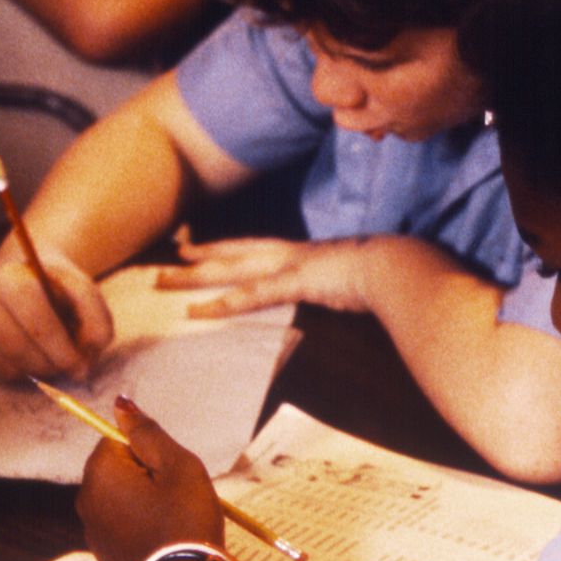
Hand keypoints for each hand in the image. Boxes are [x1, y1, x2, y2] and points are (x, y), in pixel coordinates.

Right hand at [0, 255, 112, 381]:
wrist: (26, 273)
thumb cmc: (59, 287)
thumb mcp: (85, 294)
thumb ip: (96, 322)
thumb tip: (85, 362)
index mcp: (12, 276)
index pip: (34, 320)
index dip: (59, 349)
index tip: (79, 367)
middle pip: (14, 344)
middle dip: (47, 364)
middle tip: (69, 370)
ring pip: (1, 360)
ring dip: (33, 371)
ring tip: (54, 363)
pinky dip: (17, 372)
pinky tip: (33, 360)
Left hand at [77, 399, 224, 560]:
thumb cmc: (184, 520)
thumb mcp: (178, 466)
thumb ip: (148, 432)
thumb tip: (121, 404)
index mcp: (100, 473)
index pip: (118, 439)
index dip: (149, 450)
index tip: (170, 472)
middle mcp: (86, 500)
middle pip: (118, 468)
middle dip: (147, 474)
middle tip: (177, 494)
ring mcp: (93, 532)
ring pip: (122, 497)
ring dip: (146, 500)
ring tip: (175, 519)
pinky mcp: (105, 556)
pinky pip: (124, 525)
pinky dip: (143, 524)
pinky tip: (165, 539)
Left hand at [155, 230, 371, 316]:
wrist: (396, 266)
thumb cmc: (382, 273)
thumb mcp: (348, 278)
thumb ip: (332, 284)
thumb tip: (331, 292)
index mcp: (302, 252)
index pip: (254, 248)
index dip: (224, 249)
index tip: (197, 249)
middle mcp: (289, 253)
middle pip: (234, 254)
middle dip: (199, 257)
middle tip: (168, 260)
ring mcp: (290, 265)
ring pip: (231, 269)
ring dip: (195, 277)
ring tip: (164, 281)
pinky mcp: (296, 281)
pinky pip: (252, 294)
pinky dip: (224, 303)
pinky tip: (200, 311)